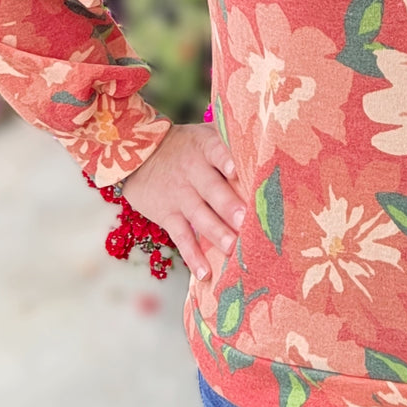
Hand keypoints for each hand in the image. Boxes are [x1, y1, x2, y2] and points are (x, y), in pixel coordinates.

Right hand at [120, 123, 246, 280]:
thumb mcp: (203, 134)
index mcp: (205, 148)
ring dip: (216, 233)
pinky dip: (192, 256)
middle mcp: (192, 172)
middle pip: (212, 189)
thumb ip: (230, 138)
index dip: (225, 160)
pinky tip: (205, 273)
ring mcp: (179, 195)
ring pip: (199, 216)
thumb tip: (268, 134)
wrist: (139, 155)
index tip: (236, 170)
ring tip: (233, 248)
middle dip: (229, 206)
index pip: (216, 151)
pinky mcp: (167, 215)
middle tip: (245, 221)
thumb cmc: (185, 146)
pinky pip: (181, 237)